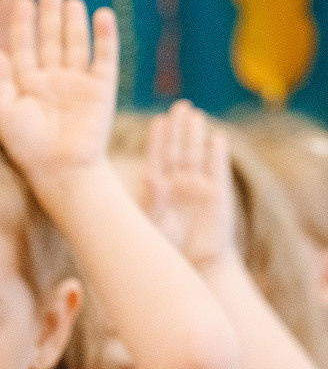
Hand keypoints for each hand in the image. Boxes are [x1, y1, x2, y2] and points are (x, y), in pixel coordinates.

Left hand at [0, 0, 117, 187]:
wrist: (60, 169)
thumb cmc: (27, 146)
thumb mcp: (5, 112)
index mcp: (27, 84)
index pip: (24, 47)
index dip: (23, 25)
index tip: (21, 2)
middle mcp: (53, 80)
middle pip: (51, 41)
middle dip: (50, 18)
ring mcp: (78, 83)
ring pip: (76, 45)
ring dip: (74, 23)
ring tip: (71, 1)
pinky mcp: (102, 89)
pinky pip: (104, 58)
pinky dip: (105, 37)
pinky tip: (102, 15)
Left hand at [144, 101, 236, 268]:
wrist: (196, 262)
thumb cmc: (168, 244)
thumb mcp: (154, 221)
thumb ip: (152, 198)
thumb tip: (150, 175)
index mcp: (158, 186)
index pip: (158, 157)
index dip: (158, 138)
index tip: (158, 120)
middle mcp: (178, 182)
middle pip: (179, 149)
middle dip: (179, 128)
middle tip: (180, 105)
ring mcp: (198, 186)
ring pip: (196, 155)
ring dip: (196, 135)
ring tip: (196, 114)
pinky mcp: (218, 195)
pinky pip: (217, 170)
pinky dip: (217, 155)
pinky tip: (217, 138)